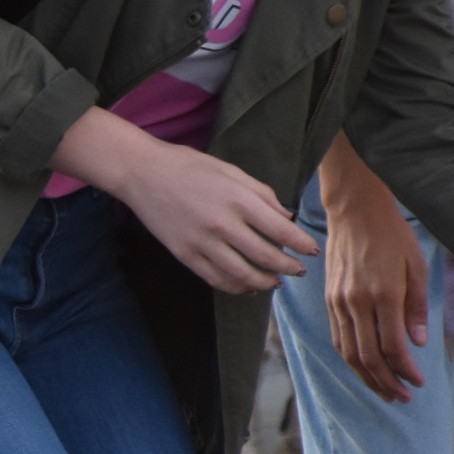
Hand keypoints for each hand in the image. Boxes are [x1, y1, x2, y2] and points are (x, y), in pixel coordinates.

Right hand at [109, 135, 314, 291]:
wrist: (142, 173)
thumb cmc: (188, 166)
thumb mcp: (231, 171)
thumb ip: (261, 194)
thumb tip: (286, 218)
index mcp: (237, 199)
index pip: (281, 230)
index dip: (301, 244)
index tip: (312, 250)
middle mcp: (222, 224)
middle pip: (265, 256)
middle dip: (288, 267)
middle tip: (299, 271)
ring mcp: (201, 241)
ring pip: (242, 274)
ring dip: (264, 281)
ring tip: (276, 282)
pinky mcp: (184, 253)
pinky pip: (215, 278)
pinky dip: (235, 286)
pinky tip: (246, 286)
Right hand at [323, 186, 428, 401]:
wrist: (354, 212)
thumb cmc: (392, 236)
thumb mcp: (417, 267)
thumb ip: (417, 307)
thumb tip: (418, 343)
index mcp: (382, 294)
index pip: (392, 346)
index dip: (405, 370)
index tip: (419, 382)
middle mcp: (355, 302)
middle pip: (368, 356)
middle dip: (386, 382)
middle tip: (401, 398)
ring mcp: (338, 302)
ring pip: (348, 352)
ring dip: (366, 377)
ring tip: (382, 392)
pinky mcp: (329, 300)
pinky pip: (337, 338)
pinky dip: (350, 358)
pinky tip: (362, 368)